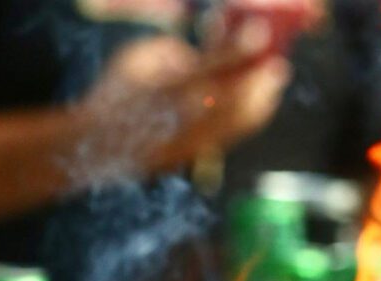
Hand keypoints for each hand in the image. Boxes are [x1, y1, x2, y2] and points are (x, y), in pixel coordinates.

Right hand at [75, 24, 292, 178]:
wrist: (101, 145)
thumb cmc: (116, 94)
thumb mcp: (135, 59)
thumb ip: (170, 51)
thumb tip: (199, 52)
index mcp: (170, 85)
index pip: (213, 63)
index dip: (240, 47)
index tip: (259, 31)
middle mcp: (186, 113)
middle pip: (238, 93)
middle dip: (262, 77)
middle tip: (279, 64)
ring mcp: (195, 135)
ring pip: (241, 118)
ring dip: (263, 98)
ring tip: (274, 82)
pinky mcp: (200, 150)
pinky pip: (234, 133)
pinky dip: (251, 116)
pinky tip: (261, 104)